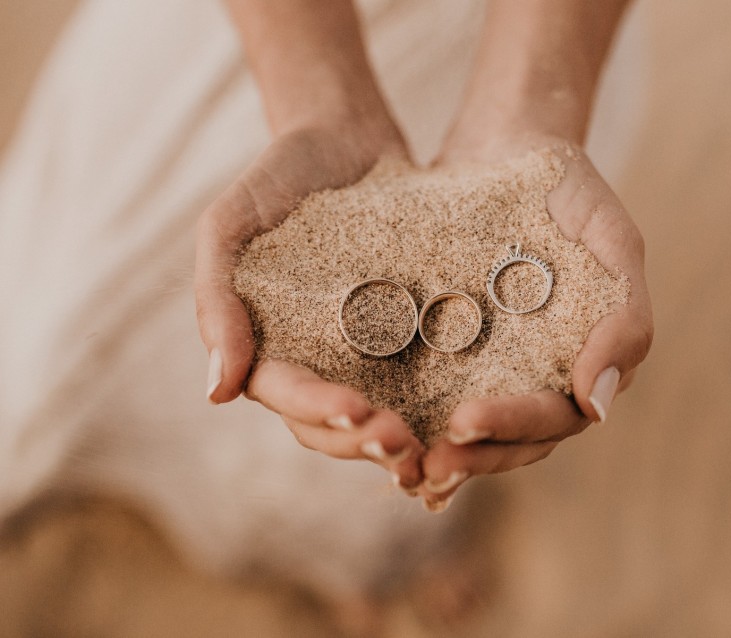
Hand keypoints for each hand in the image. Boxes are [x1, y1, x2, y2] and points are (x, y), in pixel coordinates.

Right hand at [195, 123, 425, 488]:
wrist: (343, 137)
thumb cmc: (276, 175)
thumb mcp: (229, 225)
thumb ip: (216, 300)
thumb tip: (217, 393)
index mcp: (266, 344)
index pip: (287, 394)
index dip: (319, 411)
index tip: (357, 414)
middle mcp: (315, 358)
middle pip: (331, 423)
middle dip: (364, 441)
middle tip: (404, 449)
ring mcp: (361, 350)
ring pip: (376, 413)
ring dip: (400, 440)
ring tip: (433, 452)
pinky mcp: (407, 332)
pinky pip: (418, 377)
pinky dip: (435, 405)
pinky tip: (465, 420)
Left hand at [418, 140, 652, 509]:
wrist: (508, 143)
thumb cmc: (570, 188)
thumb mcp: (612, 241)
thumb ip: (625, 320)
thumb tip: (598, 408)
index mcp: (583, 361)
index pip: (555, 417)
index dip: (513, 427)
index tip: (465, 423)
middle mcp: (537, 373)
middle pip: (509, 441)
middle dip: (469, 458)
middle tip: (424, 468)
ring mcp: (492, 363)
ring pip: (468, 429)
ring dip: (436, 452)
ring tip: (394, 463)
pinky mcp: (447, 345)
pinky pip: (428, 390)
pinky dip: (408, 415)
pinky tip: (370, 426)